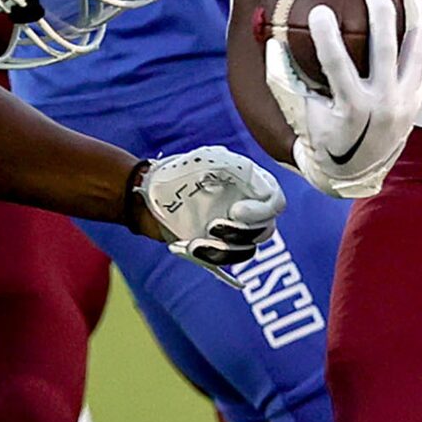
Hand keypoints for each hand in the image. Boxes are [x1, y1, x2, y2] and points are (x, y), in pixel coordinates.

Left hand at [131, 147, 285, 278]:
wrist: (147, 196)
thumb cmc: (177, 174)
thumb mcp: (207, 162)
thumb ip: (236, 170)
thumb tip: (260, 189)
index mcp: (251, 185)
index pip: (275, 202)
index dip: (261, 211)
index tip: (235, 211)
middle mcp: (248, 208)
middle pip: (265, 229)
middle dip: (241, 233)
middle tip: (213, 227)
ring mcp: (234, 230)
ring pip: (247, 249)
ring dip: (225, 249)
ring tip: (197, 243)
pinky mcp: (218, 246)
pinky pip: (226, 259)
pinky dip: (211, 255)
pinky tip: (191, 247)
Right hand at [264, 0, 421, 199]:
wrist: (355, 171)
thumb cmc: (320, 135)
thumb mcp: (298, 113)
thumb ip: (282, 78)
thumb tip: (271, 41)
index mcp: (351, 108)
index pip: (337, 65)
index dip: (327, 37)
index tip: (319, 11)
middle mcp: (383, 104)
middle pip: (385, 51)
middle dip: (381, 18)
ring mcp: (405, 102)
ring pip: (414, 53)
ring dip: (415, 20)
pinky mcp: (417, 99)